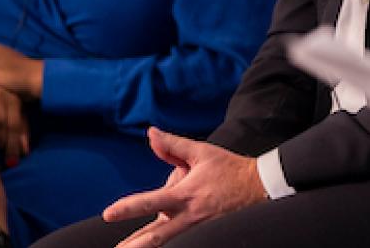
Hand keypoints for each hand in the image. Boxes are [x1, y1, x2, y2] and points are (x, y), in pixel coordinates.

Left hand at [101, 128, 266, 247]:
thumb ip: (173, 146)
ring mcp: (197, 228)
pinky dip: (169, 245)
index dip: (128, 208)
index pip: (151, 201)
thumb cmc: (229, 168)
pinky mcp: (206, 234)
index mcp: (185, 194)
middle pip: (156, 235)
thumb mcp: (201, 152)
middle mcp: (189, 215)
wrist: (260, 186)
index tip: (109, 214)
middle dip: (135, 245)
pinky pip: (182, 240)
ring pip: (168, 242)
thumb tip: (151, 133)